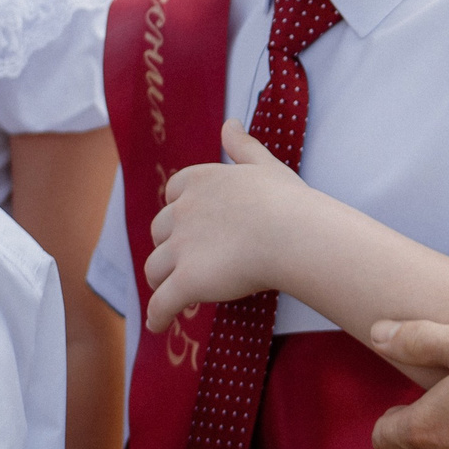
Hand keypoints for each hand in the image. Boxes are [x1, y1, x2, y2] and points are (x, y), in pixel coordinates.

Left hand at [141, 123, 310, 332]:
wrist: (292, 233)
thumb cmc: (286, 200)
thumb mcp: (263, 164)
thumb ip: (241, 145)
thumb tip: (229, 122)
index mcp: (199, 181)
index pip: (173, 194)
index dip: (181, 212)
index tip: (193, 225)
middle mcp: (182, 212)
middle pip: (160, 232)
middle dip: (170, 247)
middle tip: (190, 262)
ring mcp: (181, 248)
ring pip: (155, 269)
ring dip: (163, 281)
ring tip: (174, 295)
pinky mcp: (187, 281)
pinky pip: (162, 304)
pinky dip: (158, 316)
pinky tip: (159, 326)